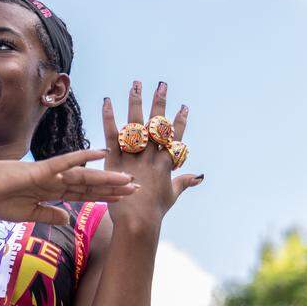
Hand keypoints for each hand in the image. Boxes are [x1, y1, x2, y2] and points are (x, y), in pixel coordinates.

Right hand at [0, 148, 137, 224]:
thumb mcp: (27, 215)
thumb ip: (48, 215)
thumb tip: (68, 219)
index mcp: (51, 192)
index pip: (83, 195)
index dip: (104, 197)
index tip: (125, 199)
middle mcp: (54, 181)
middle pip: (89, 185)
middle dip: (113, 187)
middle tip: (138, 188)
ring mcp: (48, 174)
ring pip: (83, 176)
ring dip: (105, 177)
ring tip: (127, 179)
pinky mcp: (38, 170)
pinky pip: (63, 163)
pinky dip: (81, 158)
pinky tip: (98, 153)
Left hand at [102, 81, 203, 229]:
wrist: (138, 222)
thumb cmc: (155, 212)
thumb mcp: (172, 195)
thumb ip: (184, 182)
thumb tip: (199, 176)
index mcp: (166, 163)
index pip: (175, 137)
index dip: (180, 121)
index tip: (183, 106)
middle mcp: (152, 155)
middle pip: (157, 124)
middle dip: (160, 103)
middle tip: (161, 84)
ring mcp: (134, 156)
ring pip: (136, 124)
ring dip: (136, 102)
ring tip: (136, 83)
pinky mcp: (115, 160)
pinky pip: (112, 135)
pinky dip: (109, 117)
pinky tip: (107, 101)